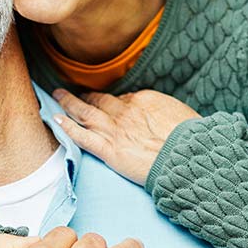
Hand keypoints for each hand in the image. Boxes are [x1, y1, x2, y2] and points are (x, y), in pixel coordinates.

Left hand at [52, 89, 199, 184]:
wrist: (188, 155)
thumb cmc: (192, 138)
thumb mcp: (181, 114)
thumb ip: (165, 112)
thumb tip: (161, 115)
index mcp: (143, 100)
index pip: (122, 98)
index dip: (111, 101)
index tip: (103, 101)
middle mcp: (125, 112)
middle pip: (99, 100)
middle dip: (84, 96)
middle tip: (70, 92)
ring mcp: (115, 131)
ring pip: (85, 113)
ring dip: (68, 104)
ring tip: (56, 96)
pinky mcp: (110, 151)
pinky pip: (83, 137)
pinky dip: (68, 128)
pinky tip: (56, 121)